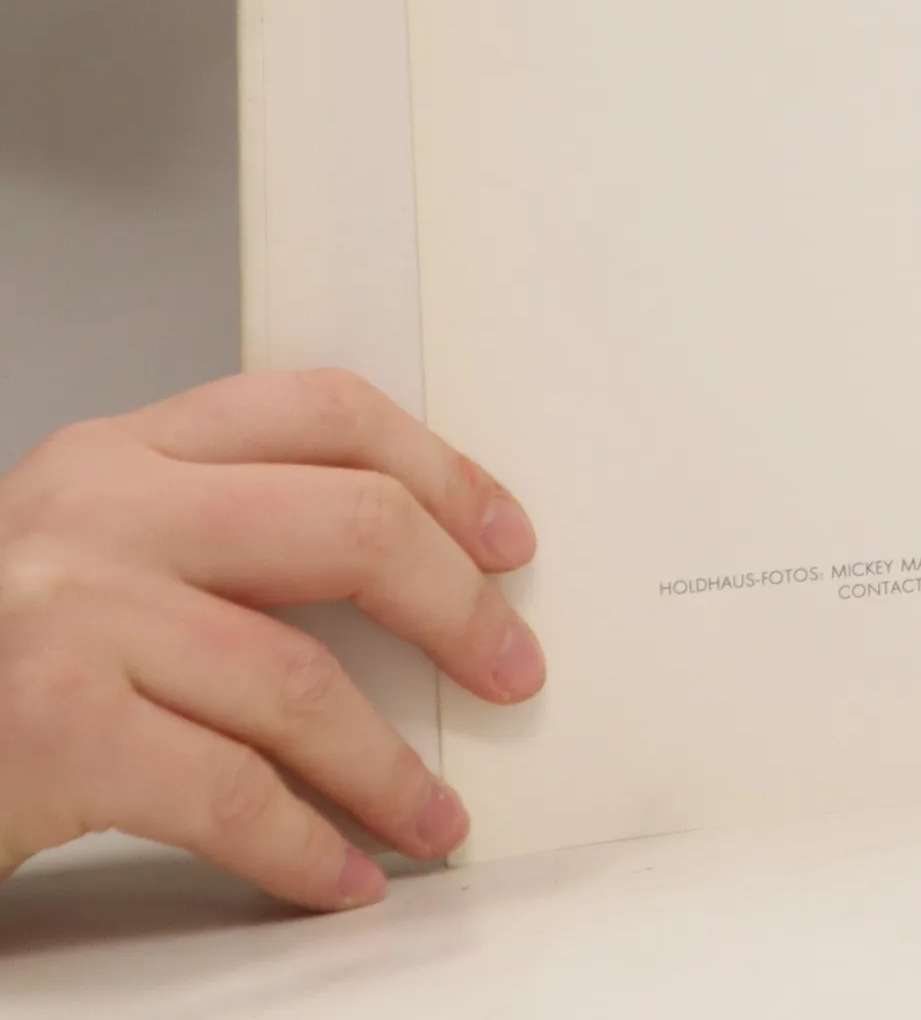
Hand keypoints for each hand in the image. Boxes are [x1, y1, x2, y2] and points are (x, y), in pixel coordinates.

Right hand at [0, 369, 541, 910]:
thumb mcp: (92, 551)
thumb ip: (218, 532)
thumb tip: (413, 571)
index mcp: (123, 449)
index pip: (325, 410)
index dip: (442, 470)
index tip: (505, 539)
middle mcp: (99, 510)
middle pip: (349, 525)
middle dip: (458, 608)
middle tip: (510, 668)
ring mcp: (70, 616)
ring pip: (301, 679)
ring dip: (390, 768)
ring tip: (432, 814)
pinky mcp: (48, 730)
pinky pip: (231, 793)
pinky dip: (307, 845)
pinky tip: (342, 870)